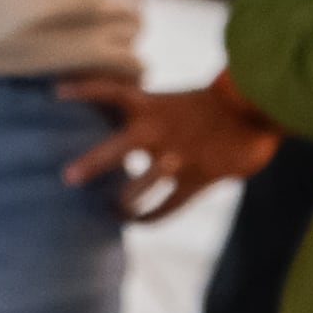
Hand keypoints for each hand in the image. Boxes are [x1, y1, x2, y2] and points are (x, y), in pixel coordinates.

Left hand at [57, 74, 279, 221]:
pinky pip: (168, 205)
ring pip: (140, 187)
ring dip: (123, 203)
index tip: (56, 92)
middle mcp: (158, 132)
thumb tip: (122, 130)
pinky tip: (140, 222)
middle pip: (116, 148)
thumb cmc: (216, 104)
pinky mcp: (197, 179)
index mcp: (151, 105)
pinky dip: (151, 217)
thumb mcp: (176, 102)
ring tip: (112, 212)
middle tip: (68, 177)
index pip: (110, 91)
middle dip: (92, 163)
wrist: (256, 108)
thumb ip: (150, 116)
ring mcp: (176, 158)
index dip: (83, 90)